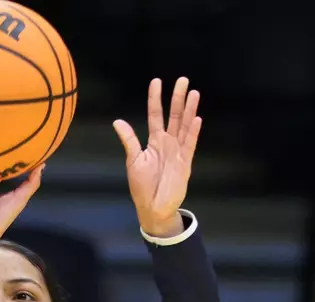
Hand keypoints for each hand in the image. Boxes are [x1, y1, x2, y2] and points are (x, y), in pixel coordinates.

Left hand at [113, 77, 200, 238]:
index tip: (156, 81)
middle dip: (178, 98)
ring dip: (189, 110)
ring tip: (194, 93)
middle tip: (183, 80)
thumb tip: (117, 121)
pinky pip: (190, 144)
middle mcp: (168, 143)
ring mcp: (178, 152)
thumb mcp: (133, 160)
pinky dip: (193, 131)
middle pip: (174, 116)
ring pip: (185, 126)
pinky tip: (197, 118)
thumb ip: (129, 140)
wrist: (153, 207)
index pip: (155, 114)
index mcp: (154, 141)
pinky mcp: (185, 163)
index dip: (155, 99)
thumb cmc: (142, 186)